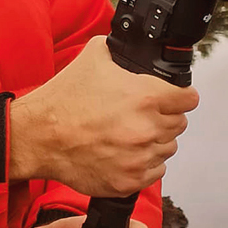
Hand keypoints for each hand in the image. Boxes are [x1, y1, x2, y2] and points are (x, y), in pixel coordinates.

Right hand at [10, 36, 198, 196]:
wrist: (38, 136)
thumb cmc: (63, 100)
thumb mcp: (94, 56)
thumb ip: (120, 50)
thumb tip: (130, 47)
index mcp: (146, 97)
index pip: (189, 99)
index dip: (181, 96)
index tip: (175, 98)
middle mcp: (147, 128)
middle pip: (180, 124)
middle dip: (165, 117)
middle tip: (144, 115)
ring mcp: (139, 157)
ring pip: (168, 148)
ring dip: (156, 141)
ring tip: (131, 134)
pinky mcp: (128, 181)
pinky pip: (155, 172)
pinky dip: (145, 164)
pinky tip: (126, 153)